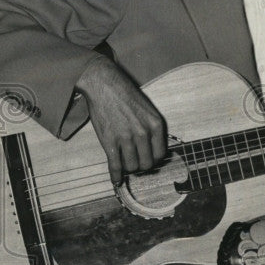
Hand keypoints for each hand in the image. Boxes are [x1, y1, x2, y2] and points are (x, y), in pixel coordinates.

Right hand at [75, 57, 166, 184]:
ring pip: (131, 167)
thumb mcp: (147, 109)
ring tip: (124, 163)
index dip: (153, 159)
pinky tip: (115, 180)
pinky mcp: (109, 142)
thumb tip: (152, 150)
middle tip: (134, 162)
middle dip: (141, 165)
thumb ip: (151, 128)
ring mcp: (126, 138)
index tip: (147, 159)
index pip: (160, 154)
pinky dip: (115, 176)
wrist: (103, 84)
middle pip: (147, 164)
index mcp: (156, 124)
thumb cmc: (125, 95)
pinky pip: (115, 166)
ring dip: (127, 168)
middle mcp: (143, 133)